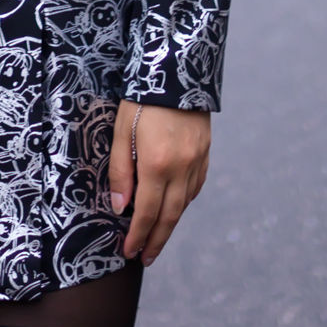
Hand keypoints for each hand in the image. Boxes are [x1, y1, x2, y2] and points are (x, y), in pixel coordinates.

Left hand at [109, 100, 209, 263]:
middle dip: (156, 240)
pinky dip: (184, 202)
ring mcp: (197, 160)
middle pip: (170, 216)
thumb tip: (121, 207)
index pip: (148, 212)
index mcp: (158, 164)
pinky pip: (195, 186)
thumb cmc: (141, 99)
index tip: (130, 252)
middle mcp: (182, 167)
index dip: (139, 236)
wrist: (176, 69)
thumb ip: (121, 172)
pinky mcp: (205, 152)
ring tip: (157, 239)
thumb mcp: (121, 131)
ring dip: (170, 224)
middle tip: (145, 258)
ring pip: (184, 203)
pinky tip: (175, 207)